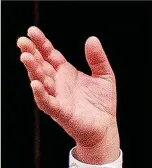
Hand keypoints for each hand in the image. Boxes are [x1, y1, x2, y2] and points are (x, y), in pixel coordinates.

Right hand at [17, 26, 119, 163]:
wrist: (105, 128)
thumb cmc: (102, 104)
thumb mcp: (105, 76)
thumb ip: (98, 59)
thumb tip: (92, 39)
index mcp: (66, 73)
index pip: (50, 55)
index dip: (41, 43)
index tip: (32, 31)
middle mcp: (58, 84)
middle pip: (41, 66)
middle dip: (31, 53)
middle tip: (22, 42)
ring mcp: (57, 98)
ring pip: (40, 82)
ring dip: (32, 70)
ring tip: (26, 57)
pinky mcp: (61, 113)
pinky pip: (47, 103)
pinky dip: (40, 94)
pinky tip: (35, 84)